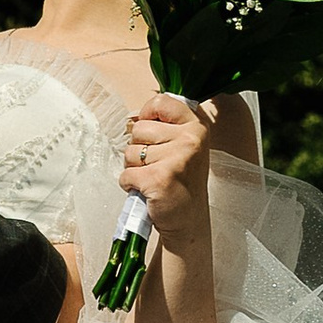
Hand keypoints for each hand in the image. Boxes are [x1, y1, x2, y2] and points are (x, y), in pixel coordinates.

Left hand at [121, 96, 211, 246]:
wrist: (189, 220)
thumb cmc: (182, 182)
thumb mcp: (185, 147)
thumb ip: (166, 128)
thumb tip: (134, 117)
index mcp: (196, 127)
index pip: (161, 102)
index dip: (147, 115)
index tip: (150, 132)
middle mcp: (189, 140)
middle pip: (138, 129)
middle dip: (138, 149)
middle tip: (155, 165)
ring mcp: (175, 159)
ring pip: (129, 153)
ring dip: (134, 168)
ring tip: (152, 178)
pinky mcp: (158, 179)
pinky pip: (125, 174)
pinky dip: (129, 185)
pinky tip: (146, 190)